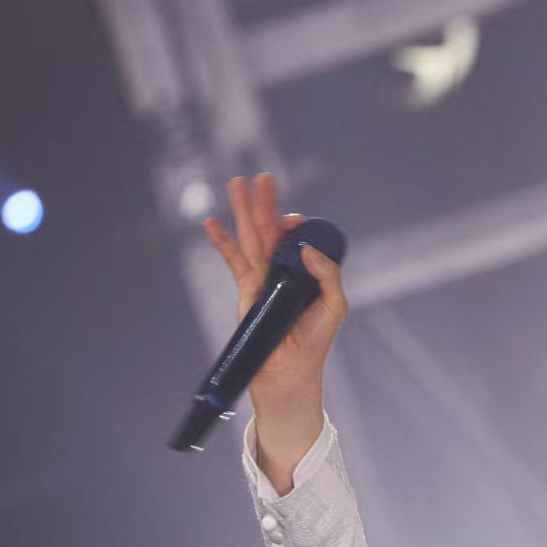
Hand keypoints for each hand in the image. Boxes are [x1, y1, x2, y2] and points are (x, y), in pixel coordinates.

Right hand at [201, 172, 346, 412]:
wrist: (290, 371)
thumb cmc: (314, 342)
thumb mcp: (334, 305)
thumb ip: (328, 274)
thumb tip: (305, 247)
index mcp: (305, 272)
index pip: (296, 238)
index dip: (293, 224)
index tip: (292, 219)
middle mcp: (282, 271)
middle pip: (271, 229)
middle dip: (265, 203)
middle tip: (262, 176)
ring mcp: (261, 279)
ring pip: (250, 237)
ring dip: (243, 210)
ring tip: (236, 183)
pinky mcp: (245, 290)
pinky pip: (232, 260)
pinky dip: (221, 241)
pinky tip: (211, 223)